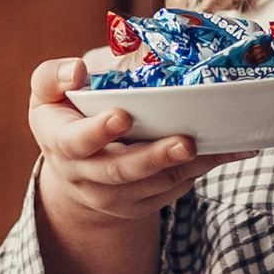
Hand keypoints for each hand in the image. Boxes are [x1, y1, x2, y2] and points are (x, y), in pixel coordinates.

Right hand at [28, 56, 250, 226]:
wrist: (73, 170)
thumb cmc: (64, 117)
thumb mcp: (47, 93)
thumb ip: (53, 77)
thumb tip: (78, 70)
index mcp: (61, 143)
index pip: (77, 142)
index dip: (97, 132)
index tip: (122, 116)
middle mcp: (87, 176)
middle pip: (121, 172)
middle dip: (154, 158)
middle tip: (185, 142)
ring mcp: (115, 196)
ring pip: (154, 184)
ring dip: (187, 166)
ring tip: (218, 146)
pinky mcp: (141, 204)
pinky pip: (172, 190)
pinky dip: (200, 171)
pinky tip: (226, 151)